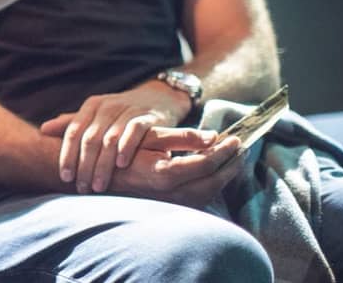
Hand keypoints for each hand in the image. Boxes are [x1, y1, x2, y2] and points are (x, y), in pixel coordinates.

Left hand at [40, 81, 195, 192]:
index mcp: (91, 107)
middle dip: (84, 166)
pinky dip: (127, 147)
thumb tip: (43, 130)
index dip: (67, 155)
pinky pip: (134, 131)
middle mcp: (106, 106)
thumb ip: (71, 124)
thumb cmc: (119, 112)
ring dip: (103, 164)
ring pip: (110, 139)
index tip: (65, 177)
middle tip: (81, 188)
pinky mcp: (146, 117)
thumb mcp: (95, 115)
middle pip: (90, 139)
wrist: (156, 97)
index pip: (73, 132)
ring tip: (98, 185)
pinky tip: (122, 165)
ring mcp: (127, 110)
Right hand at [104, 128, 244, 207]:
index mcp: (165, 174)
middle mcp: (170, 193)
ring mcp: (171, 202)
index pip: (205, 163)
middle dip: (231, 165)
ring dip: (224, 176)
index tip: (236, 138)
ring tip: (234, 159)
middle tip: (242, 149)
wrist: (99, 176)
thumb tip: (212, 136)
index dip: (224, 151)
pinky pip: (200, 197)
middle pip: (213, 182)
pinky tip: (216, 172)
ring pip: (208, 193)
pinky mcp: (170, 205)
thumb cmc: (121, 151)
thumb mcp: (148, 136)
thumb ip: (182, 137)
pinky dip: (212, 184)